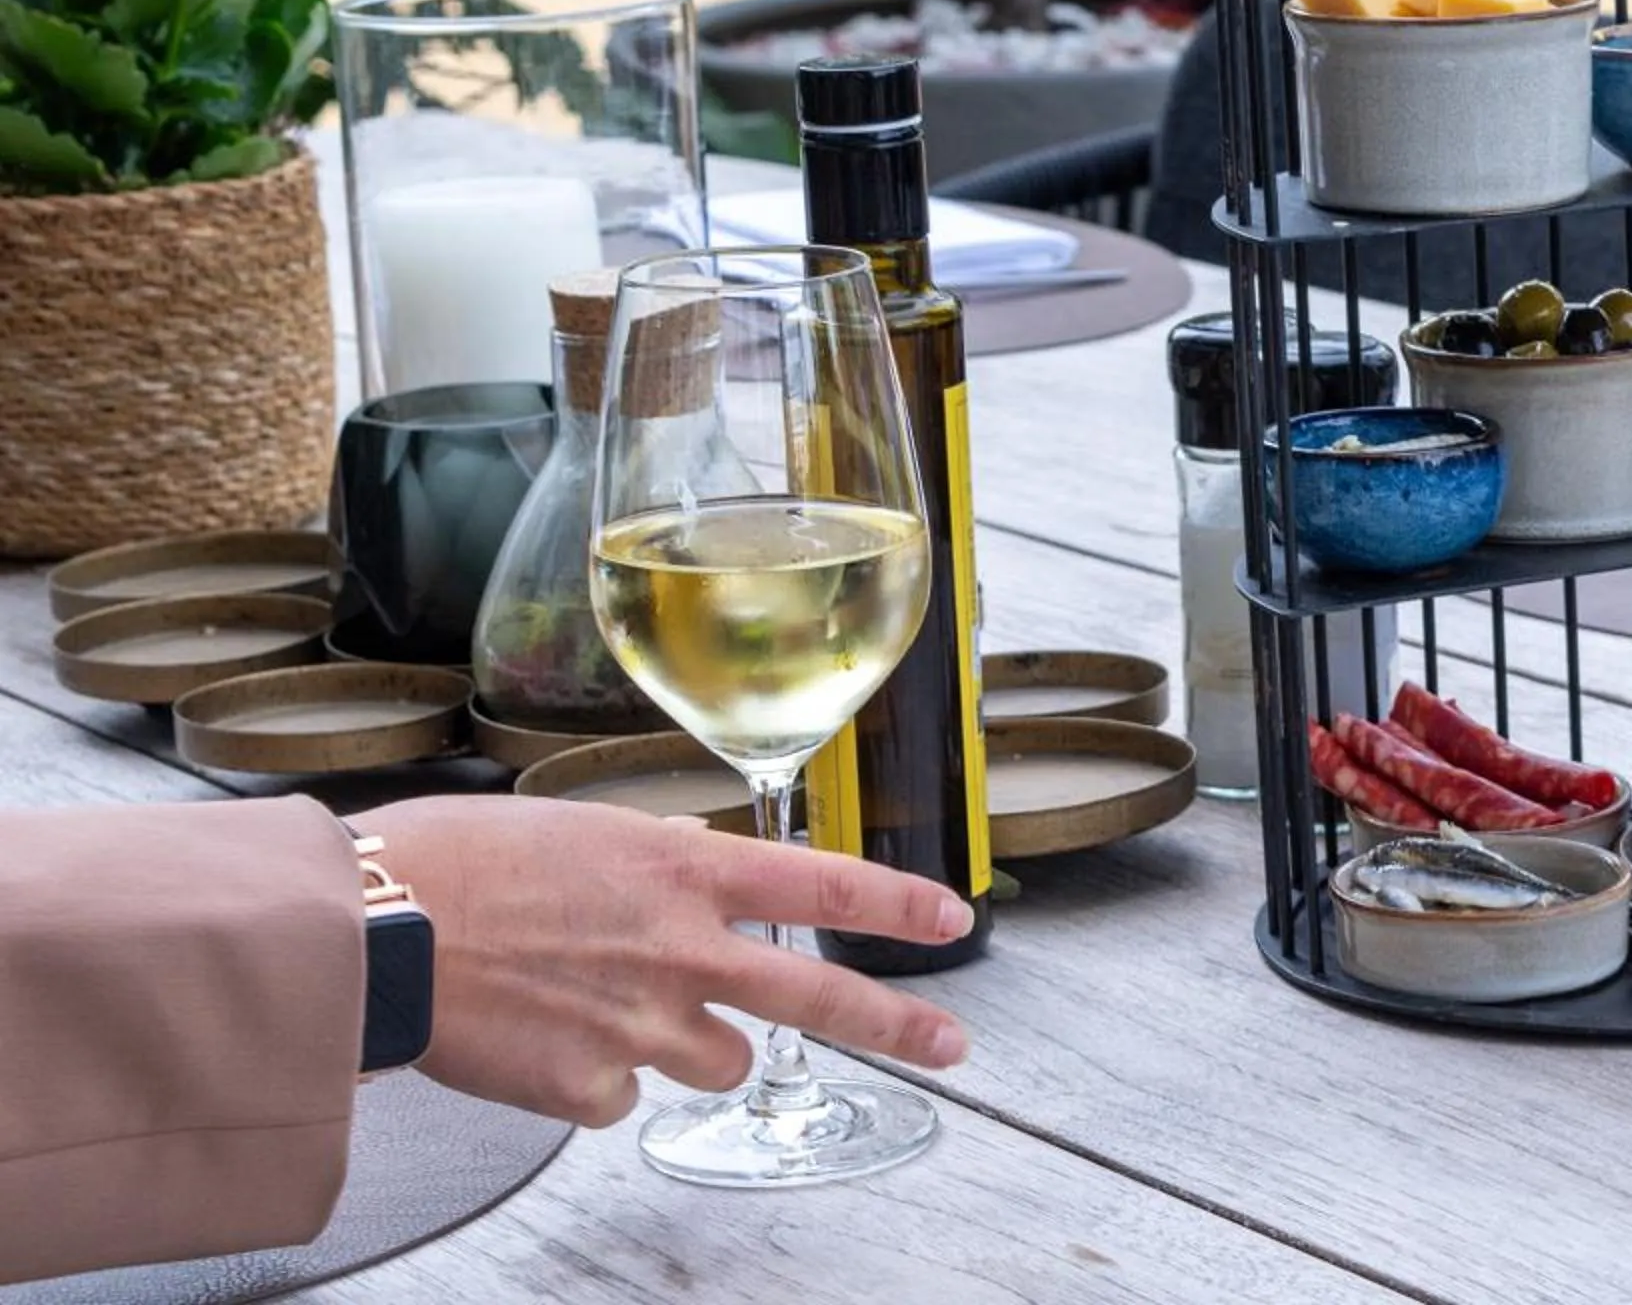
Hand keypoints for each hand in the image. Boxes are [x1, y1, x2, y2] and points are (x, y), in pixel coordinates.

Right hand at [355, 794, 971, 1127]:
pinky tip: (535, 1040)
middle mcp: (681, 950)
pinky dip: (588, 1080)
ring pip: (716, 1061)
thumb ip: (657, 867)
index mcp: (682, 871)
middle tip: (955, 1046)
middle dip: (900, 1024)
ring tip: (597, 1005)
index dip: (898, 902)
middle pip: (819, 996)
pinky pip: (618, 1099)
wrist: (374, 931)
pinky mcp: (591, 1088)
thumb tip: (694, 875)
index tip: (954, 918)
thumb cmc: (456, 863)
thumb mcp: (583, 833)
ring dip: (682, 1046)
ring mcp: (643, 1025)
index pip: (823, 881)